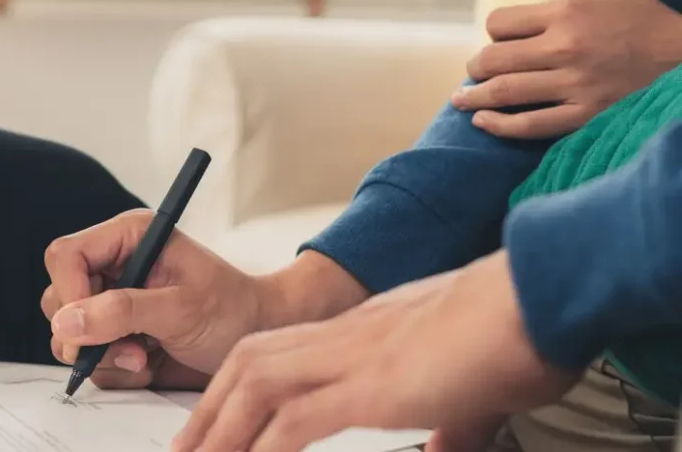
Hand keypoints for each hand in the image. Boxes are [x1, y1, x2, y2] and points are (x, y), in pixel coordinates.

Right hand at [42, 209, 364, 389]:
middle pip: (59, 296)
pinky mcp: (116, 331)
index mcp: (129, 238)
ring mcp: (112, 300)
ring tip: (145, 357)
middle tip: (130, 349)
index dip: (69, 291)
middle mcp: (115, 266)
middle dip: (88, 332)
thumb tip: (66, 322)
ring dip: (103, 354)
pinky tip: (148, 361)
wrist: (258, 336)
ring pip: (69, 332)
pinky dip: (115, 368)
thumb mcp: (181, 308)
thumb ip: (123, 312)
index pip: (67, 255)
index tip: (85, 326)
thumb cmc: (232, 310)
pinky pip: (90, 356)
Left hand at [174, 251, 578, 451]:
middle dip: (210, 410)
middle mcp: (348, 337)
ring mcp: (358, 357)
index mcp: (363, 333)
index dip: (238, 390)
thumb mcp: (471, 388)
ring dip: (221, 430)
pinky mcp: (377, 384)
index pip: (280, 354)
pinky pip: (301, 419)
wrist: (544, 293)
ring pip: (261, 386)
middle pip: (252, 364)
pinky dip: (266, 447)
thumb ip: (448, 419)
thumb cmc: (518, 333)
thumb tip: (443, 448)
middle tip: (184, 451)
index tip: (216, 425)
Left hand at [453, 0, 681, 138]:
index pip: (498, 23)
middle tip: (473, 73)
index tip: (499, 40)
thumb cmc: (645, 18)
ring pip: (503, 92)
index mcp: (564, 14)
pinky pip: (530, 126)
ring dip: (474, 97)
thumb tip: (530, 14)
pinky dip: (499, 126)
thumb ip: (562, 0)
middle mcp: (564, 48)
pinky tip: (482, 123)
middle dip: (475, 66)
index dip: (493, 32)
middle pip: (492, 59)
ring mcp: (574, 84)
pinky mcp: (586, 114)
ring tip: (462, 99)